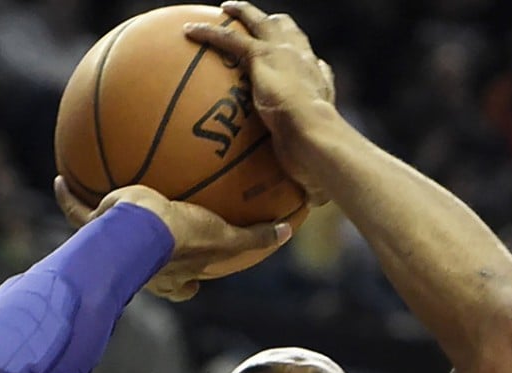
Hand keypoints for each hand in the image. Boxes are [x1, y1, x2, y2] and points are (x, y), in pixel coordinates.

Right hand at [55, 177, 291, 300]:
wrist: (139, 230)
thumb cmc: (184, 238)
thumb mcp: (227, 237)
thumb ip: (255, 235)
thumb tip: (288, 231)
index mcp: (175, 273)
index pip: (185, 286)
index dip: (190, 284)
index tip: (194, 279)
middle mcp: (144, 268)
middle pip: (147, 271)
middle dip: (150, 266)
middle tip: (152, 250)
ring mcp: (116, 251)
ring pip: (106, 244)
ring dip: (102, 233)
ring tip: (101, 211)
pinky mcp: (95, 229)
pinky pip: (78, 214)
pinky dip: (70, 198)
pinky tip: (61, 180)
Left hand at [184, 1, 336, 204]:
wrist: (319, 142)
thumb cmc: (322, 164)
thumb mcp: (316, 173)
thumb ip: (308, 185)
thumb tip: (304, 212)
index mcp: (320, 89)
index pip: (314, 69)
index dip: (306, 63)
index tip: (300, 64)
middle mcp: (306, 65)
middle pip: (291, 33)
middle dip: (275, 24)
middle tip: (258, 21)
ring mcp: (285, 56)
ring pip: (261, 23)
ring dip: (243, 14)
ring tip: (226, 9)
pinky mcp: (264, 57)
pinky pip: (230, 39)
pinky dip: (210, 33)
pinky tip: (189, 32)